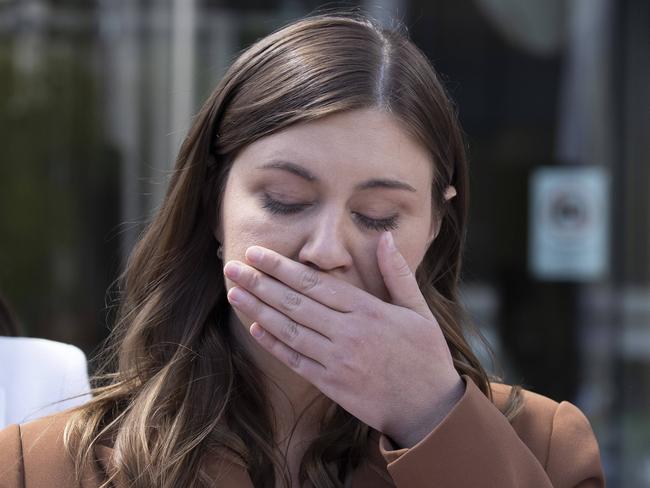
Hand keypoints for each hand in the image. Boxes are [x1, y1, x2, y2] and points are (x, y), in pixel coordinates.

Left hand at [223, 231, 463, 447]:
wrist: (430, 408)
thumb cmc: (426, 354)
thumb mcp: (419, 309)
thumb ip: (398, 274)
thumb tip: (387, 238)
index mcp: (367, 310)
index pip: (314, 282)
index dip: (281, 267)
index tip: (257, 254)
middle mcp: (347, 333)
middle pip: (294, 303)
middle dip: (260, 283)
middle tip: (232, 267)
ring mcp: (337, 360)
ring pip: (289, 330)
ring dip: (258, 310)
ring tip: (234, 292)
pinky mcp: (331, 384)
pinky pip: (296, 361)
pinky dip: (273, 345)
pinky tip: (254, 329)